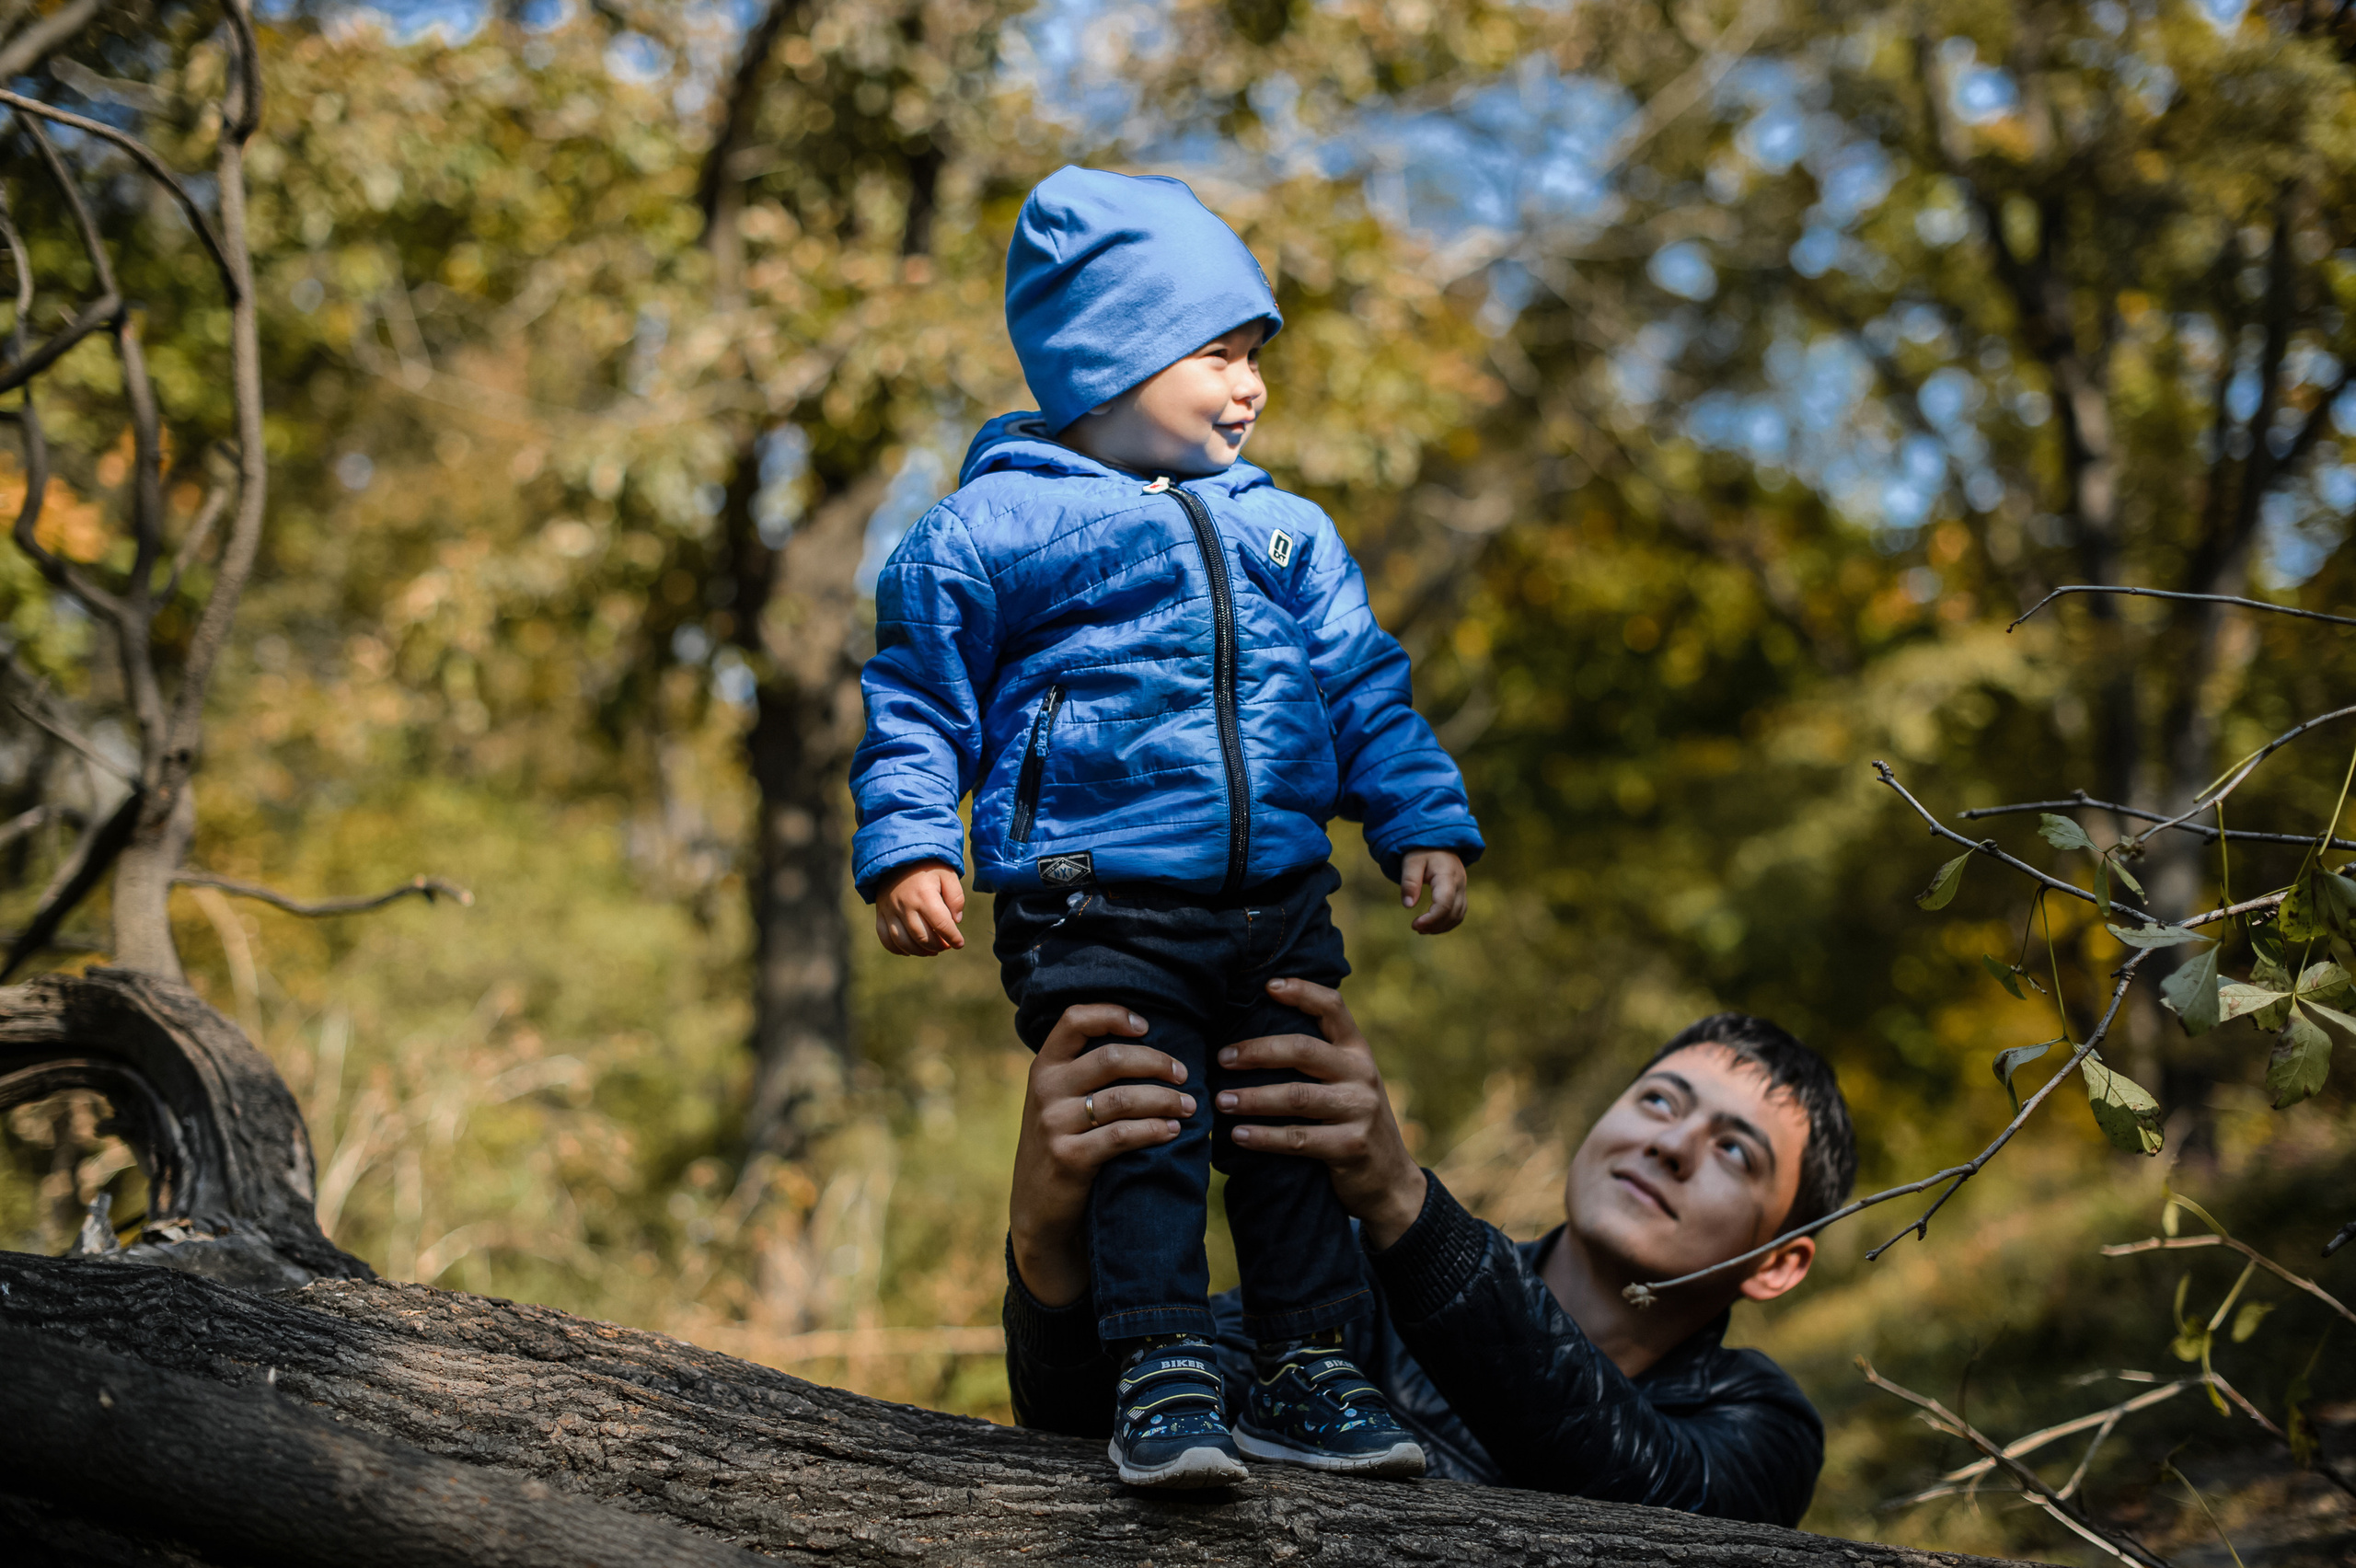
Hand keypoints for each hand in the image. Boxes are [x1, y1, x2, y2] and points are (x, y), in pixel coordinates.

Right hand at [875, 860, 966, 954]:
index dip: (953, 937)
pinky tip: (912, 949)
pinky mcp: (880, 914)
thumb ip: (956, 897)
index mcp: (925, 895)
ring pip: (904, 942)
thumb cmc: (927, 866)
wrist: (898, 856)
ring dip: (921, 951)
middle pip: (922, 937)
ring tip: (933, 950)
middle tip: (946, 945)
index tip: (959, 944)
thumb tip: (955, 921)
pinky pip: (886, 938)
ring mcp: (890, 911)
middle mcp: (905, 905)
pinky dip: (898, 949)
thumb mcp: (948, 874)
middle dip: (938, 946)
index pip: (941, 924)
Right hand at [1007, 1004, 1193, 1305]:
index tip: (1146, 1026)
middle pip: (1111, 1057)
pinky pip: (1122, 1136)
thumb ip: (1083, 1072)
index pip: (1074, 1019)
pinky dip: (1154, 1129)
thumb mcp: (1058, 1102)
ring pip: (1122, 1098)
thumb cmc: (1062, 1145)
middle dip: (1156, 1062)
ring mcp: (1053, 1124)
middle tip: (1184, 1074)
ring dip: (1164, 1099)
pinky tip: (1172, 1130)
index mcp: (1044, 1067)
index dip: (1113, 1014)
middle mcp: (1045, 1089)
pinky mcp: (1069, 1158)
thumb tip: (1147, 1040)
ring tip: (1189, 1106)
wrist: (1037, 1209)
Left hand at [1216, 978, 1427, 1249]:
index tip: (1268, 986)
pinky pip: (1297, 1139)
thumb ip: (1320, 1059)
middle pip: (1303, 1050)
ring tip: (1221, 1101)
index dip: (1302, 991)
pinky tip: (1238, 1135)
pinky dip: (1263, 1137)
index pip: (1333, 1008)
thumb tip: (1254, 1034)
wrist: (1391, 1180)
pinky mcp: (1350, 1146)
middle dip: (1257, 1051)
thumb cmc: (1353, 1121)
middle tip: (1222, 1057)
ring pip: (1295, 1097)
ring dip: (1253, 1098)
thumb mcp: (1348, 1082)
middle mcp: (1361, 1074)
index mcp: (1357, 1051)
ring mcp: (1359, 1110)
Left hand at [1400, 849, 1467, 933]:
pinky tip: (1432, 926)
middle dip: (1434, 925)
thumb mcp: (1411, 862)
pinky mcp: (1461, 893)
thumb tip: (1408, 906)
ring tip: (1422, 929)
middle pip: (1453, 913)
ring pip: (1458, 915)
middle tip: (1415, 927)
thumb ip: (1410, 882)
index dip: (1431, 919)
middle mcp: (1459, 883)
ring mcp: (1462, 889)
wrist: (1438, 841)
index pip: (1444, 904)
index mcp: (1447, 875)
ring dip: (1441, 927)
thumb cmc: (1422, 851)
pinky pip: (1459, 913)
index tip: (1415, 924)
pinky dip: (1447, 923)